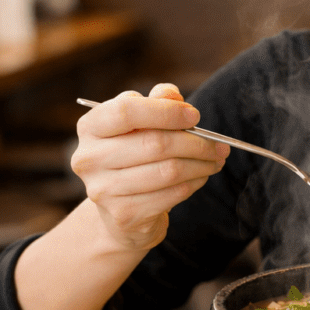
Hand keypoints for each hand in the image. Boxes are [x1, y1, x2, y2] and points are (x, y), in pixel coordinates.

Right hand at [71, 83, 228, 250]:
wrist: (119, 209)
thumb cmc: (135, 153)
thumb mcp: (142, 123)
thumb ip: (157, 102)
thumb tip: (173, 95)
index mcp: (91, 127)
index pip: (127, 111)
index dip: (166, 111)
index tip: (195, 115)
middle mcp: (89, 158)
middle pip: (154, 143)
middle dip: (196, 143)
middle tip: (220, 145)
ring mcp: (103, 190)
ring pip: (168, 171)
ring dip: (201, 164)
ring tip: (216, 160)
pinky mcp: (123, 214)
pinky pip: (172, 195)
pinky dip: (194, 183)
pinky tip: (202, 176)